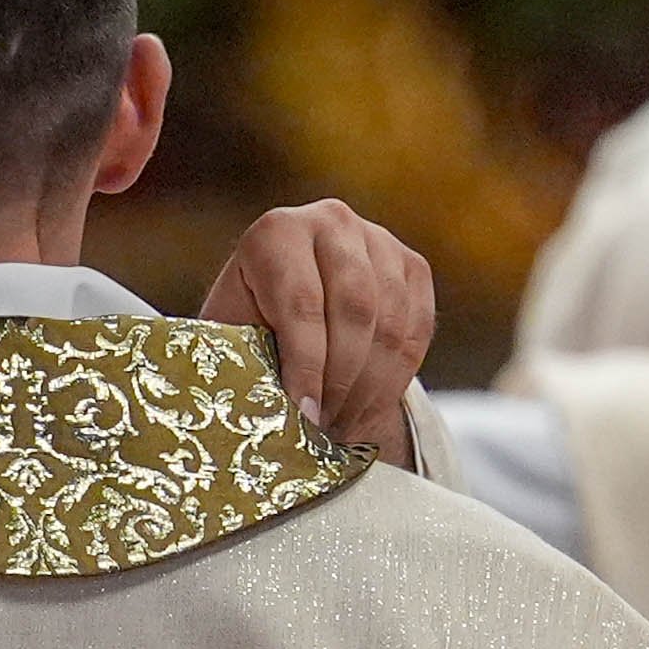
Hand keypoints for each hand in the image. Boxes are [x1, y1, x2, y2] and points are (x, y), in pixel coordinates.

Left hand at [198, 201, 437, 461]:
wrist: (281, 299)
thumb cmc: (246, 326)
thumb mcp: (231, 335)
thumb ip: (249, 359)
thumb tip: (278, 412)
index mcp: (276, 232)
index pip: (301, 303)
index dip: (306, 367)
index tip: (305, 416)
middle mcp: (331, 221)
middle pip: (355, 309)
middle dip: (342, 380)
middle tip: (327, 427)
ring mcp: (379, 239)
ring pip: (390, 324)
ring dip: (370, 387)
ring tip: (344, 426)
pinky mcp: (412, 266)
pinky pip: (417, 330)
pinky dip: (397, 378)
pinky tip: (369, 408)